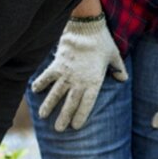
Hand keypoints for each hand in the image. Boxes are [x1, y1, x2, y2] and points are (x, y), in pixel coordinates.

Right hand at [31, 16, 126, 130]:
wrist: (86, 28)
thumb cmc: (102, 42)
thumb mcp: (114, 56)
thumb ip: (119, 69)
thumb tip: (123, 78)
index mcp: (94, 82)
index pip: (87, 103)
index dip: (81, 115)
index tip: (75, 126)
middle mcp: (79, 81)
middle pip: (70, 103)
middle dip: (63, 117)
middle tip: (58, 130)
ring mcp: (66, 74)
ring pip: (55, 93)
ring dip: (48, 105)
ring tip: (42, 116)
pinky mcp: (57, 65)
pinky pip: (46, 76)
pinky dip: (40, 83)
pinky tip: (34, 91)